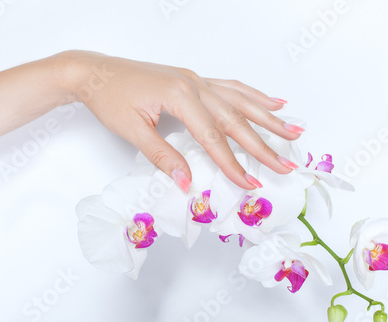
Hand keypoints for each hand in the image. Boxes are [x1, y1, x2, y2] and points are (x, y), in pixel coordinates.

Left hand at [64, 51, 302, 191]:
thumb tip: (187, 182)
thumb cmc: (109, 97)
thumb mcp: (133, 130)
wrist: (94, 72)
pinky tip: (271, 101)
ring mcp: (196, 79)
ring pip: (240, 100)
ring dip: (268, 117)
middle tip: (286, 164)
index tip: (250, 183)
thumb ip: (163, 156)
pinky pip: (230, 87)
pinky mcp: (193, 79)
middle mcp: (195, 84)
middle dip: (263, 145)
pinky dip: (253, 96)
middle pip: (236, 119)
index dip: (232, 164)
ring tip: (293, 130)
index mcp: (181, 96)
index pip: (214, 138)